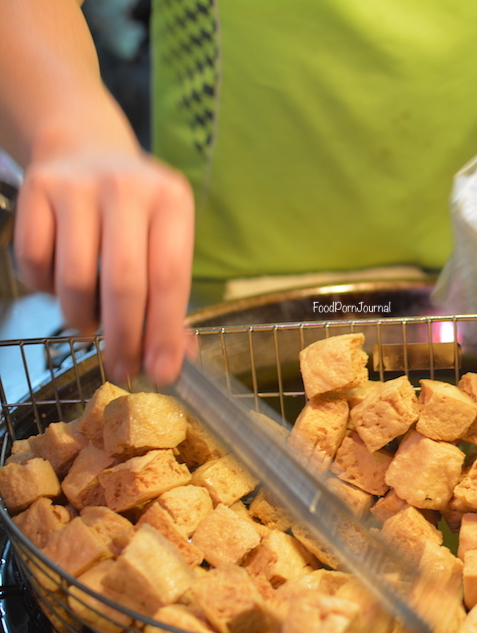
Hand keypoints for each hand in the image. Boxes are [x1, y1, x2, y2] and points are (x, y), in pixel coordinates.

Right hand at [13, 147, 194, 385]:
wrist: (85, 148)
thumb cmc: (134, 210)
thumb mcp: (164, 235)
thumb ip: (170, 295)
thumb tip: (174, 359)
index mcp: (171, 200)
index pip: (169, 278)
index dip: (163, 332)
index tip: (161, 372)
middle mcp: (127, 188)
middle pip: (124, 283)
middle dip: (124, 338)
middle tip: (122, 368)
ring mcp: (78, 187)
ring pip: (74, 280)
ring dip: (81, 318)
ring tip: (90, 322)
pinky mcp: (36, 191)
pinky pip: (35, 264)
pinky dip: (46, 291)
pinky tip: (61, 287)